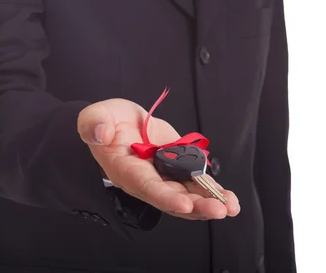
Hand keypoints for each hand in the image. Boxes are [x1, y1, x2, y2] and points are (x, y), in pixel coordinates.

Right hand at [77, 98, 239, 219]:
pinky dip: (212, 191)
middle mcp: (147, 180)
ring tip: (230, 207)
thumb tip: (100, 132)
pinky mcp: (177, 169)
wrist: (119, 123)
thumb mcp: (96, 115)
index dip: (166, 197)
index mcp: (126, 170)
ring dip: (209, 202)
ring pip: (188, 195)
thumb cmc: (107, 121)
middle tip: (219, 209)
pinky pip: (196, 184)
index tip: (185, 204)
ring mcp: (164, 176)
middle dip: (197, 206)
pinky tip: (229, 198)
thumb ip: (94, 122)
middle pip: (173, 198)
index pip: (147, 187)